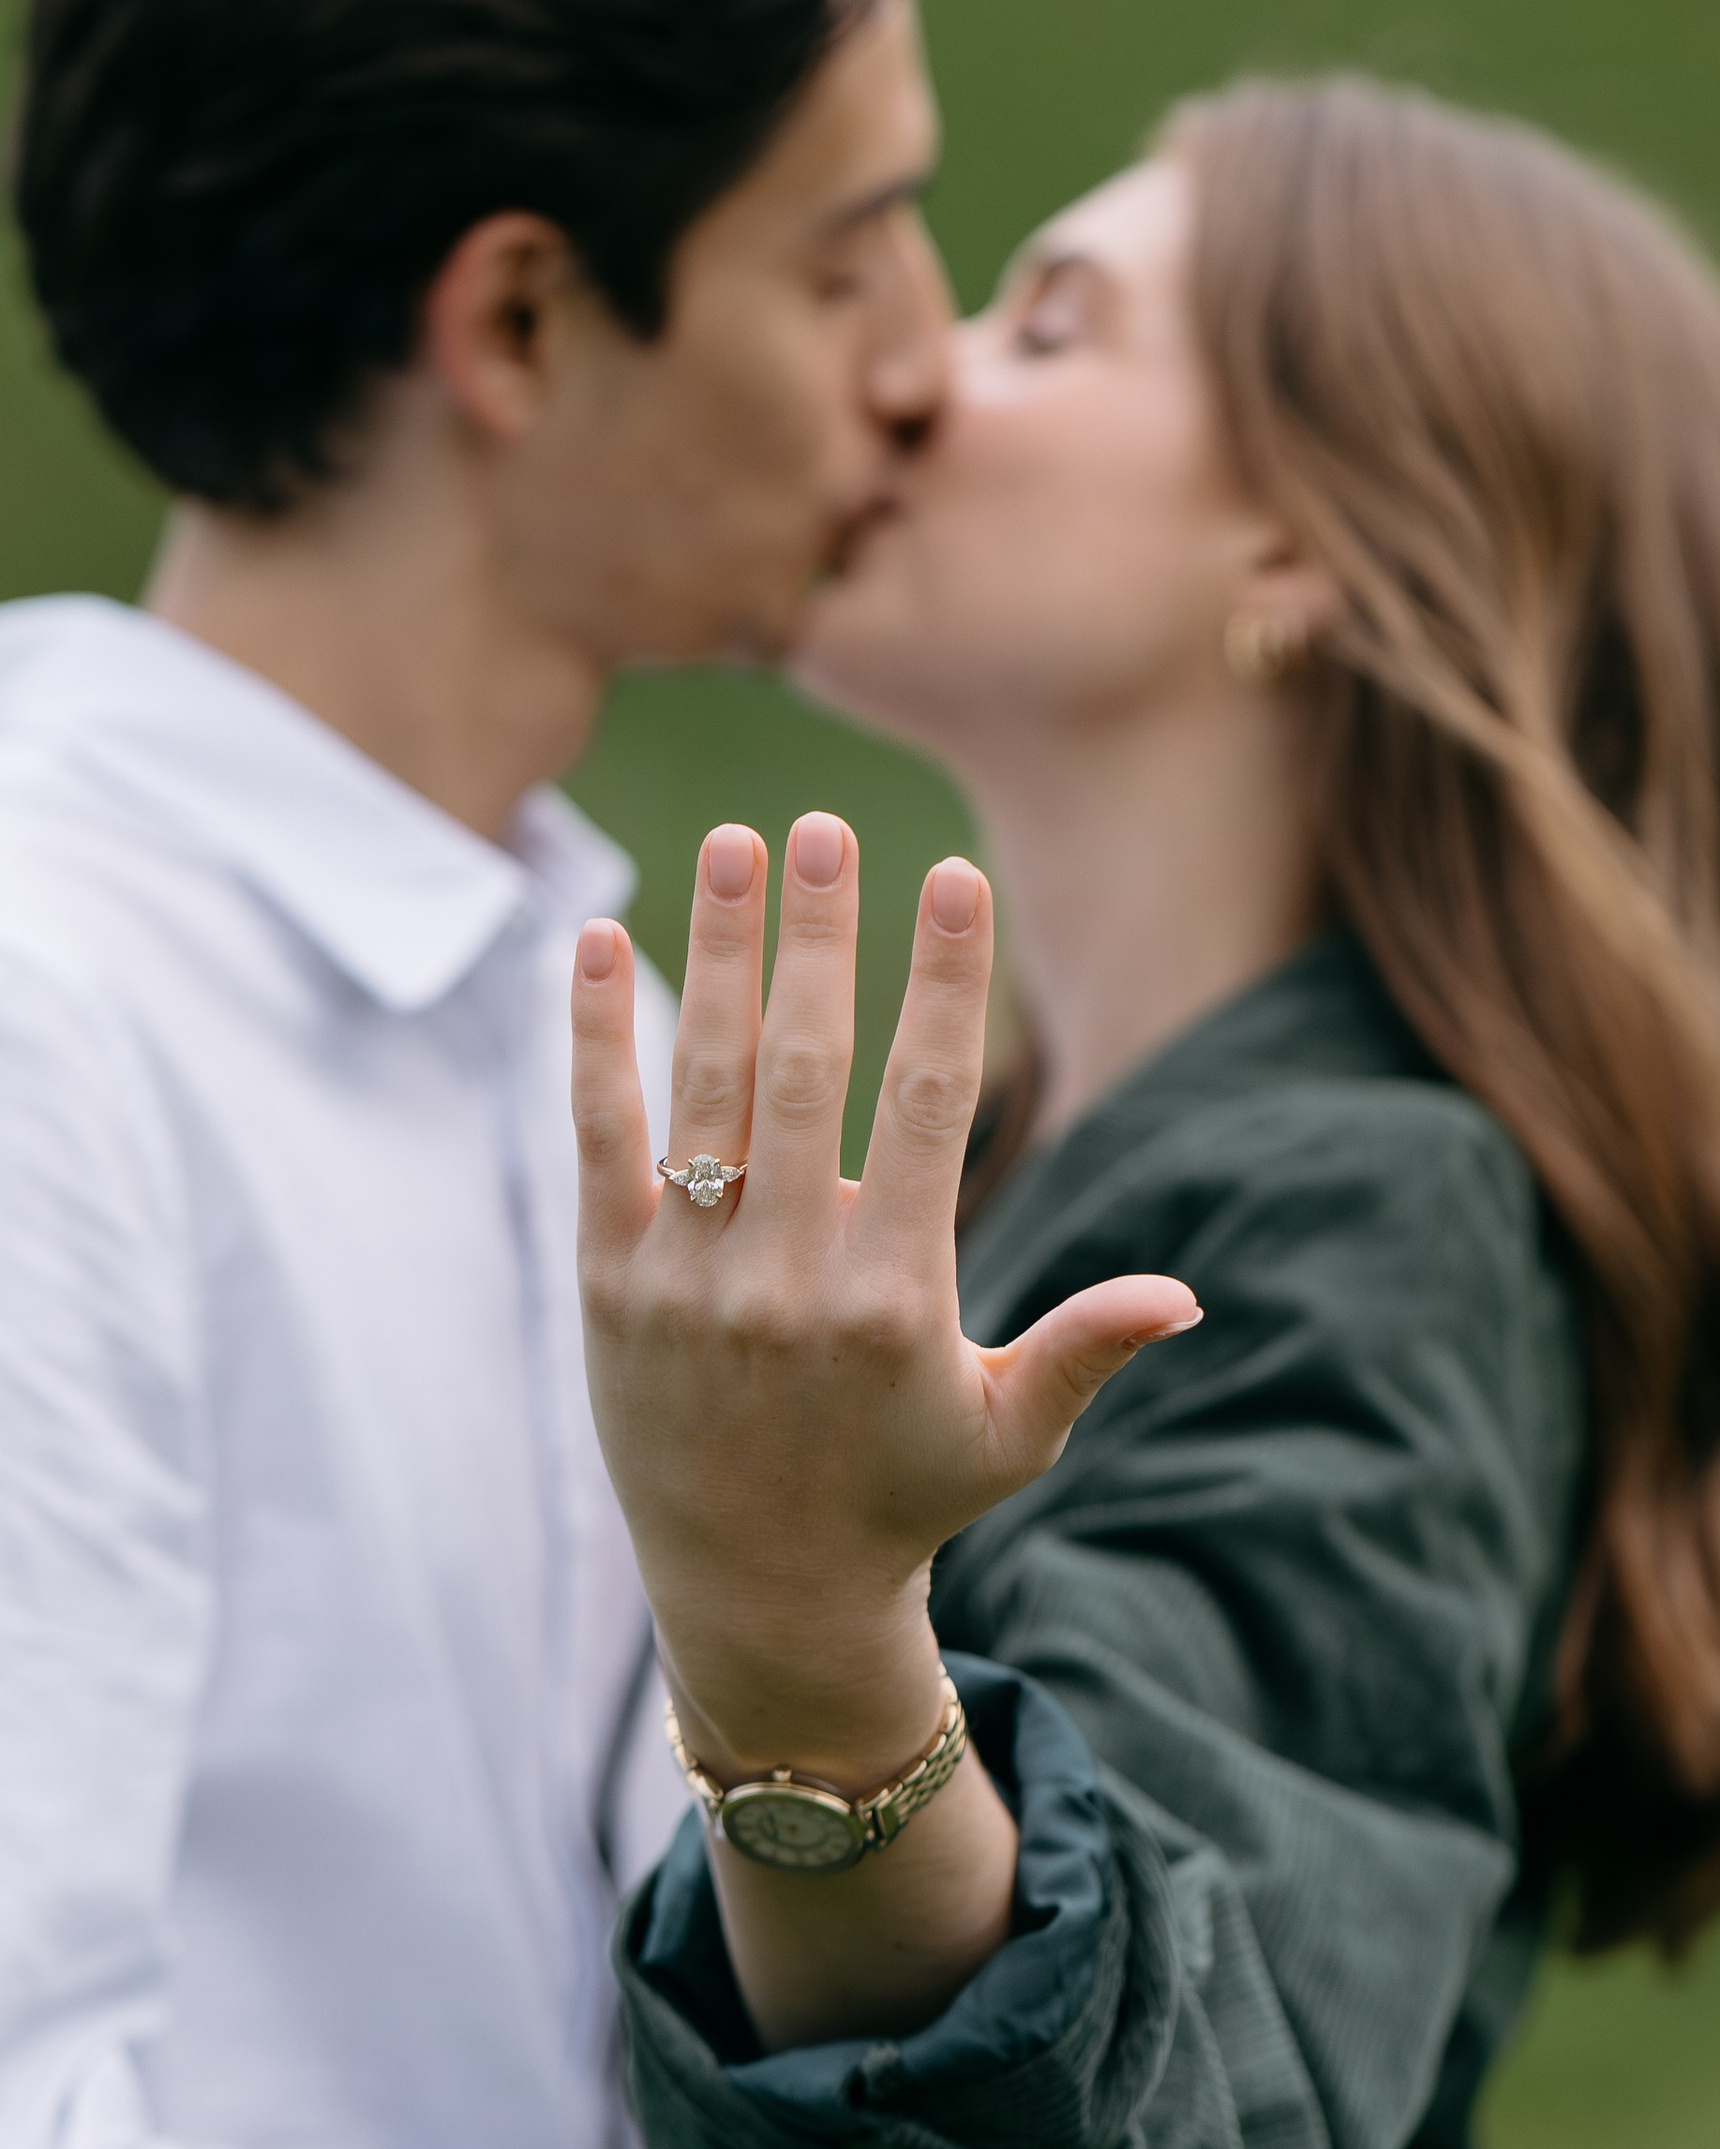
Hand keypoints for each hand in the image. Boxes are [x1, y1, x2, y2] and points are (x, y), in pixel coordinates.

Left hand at [571, 813, 1198, 1788]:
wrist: (757, 1593)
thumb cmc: (901, 1498)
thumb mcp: (1010, 1433)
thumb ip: (1085, 1349)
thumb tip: (1188, 1294)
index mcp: (893, 1299)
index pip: (925, 1104)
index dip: (942, 980)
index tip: (949, 877)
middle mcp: (783, 1279)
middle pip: (806, 1068)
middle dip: (823, 935)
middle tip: (828, 823)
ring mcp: (684, 1278)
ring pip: (701, 1084)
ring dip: (715, 954)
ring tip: (730, 843)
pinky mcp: (607, 1284)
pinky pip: (598, 1137)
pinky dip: (593, 1038)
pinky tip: (596, 940)